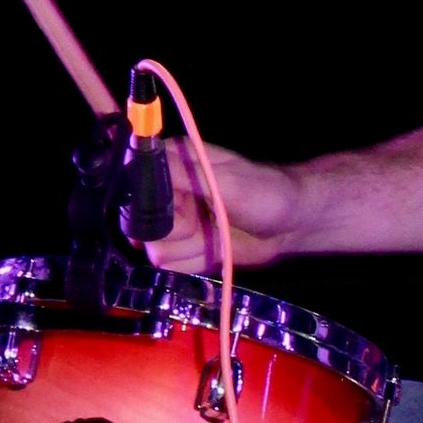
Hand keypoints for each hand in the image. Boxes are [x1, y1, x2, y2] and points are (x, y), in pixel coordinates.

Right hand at [143, 139, 303, 273]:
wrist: (290, 225)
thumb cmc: (265, 193)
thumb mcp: (224, 181)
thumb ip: (180, 174)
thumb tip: (134, 156)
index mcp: (171, 161)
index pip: (131, 185)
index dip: (153, 205)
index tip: (183, 207)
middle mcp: (164, 190)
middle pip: (139, 226)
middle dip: (178, 231)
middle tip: (207, 220)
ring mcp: (171, 221)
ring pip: (156, 250)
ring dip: (191, 248)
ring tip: (216, 232)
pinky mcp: (181, 247)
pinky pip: (171, 266)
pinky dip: (195, 261)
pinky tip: (216, 248)